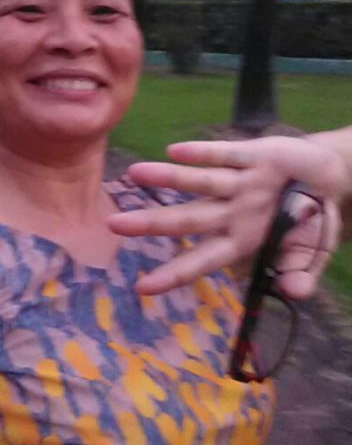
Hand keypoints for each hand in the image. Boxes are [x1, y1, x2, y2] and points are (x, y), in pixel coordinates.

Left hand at [108, 136, 344, 297]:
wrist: (333, 176)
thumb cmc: (311, 219)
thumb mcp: (311, 251)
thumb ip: (299, 270)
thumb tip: (295, 293)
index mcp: (242, 239)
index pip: (202, 260)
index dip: (174, 274)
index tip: (142, 287)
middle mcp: (234, 211)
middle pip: (187, 219)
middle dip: (152, 223)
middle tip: (114, 224)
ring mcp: (241, 183)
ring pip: (199, 182)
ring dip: (168, 177)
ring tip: (134, 173)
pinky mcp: (255, 155)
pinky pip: (225, 153)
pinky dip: (202, 152)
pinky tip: (173, 151)